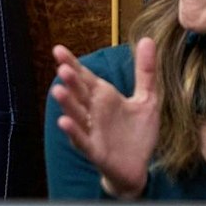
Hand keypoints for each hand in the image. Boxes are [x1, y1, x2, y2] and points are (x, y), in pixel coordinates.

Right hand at [51, 38, 159, 198]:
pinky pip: (82, 140)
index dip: (72, 63)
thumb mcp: (147, 98)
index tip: (58, 49)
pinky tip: (65, 122)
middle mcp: (94, 112)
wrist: (139, 167)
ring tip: (58, 91)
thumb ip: (145, 71)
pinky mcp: (95, 150)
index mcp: (104, 97)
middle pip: (79, 93)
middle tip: (62, 68)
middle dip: (70, 81)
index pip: (85, 77)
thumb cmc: (138, 133)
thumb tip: (147, 39)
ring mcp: (92, 131)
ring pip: (76, 115)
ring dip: (67, 104)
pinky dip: (73, 132)